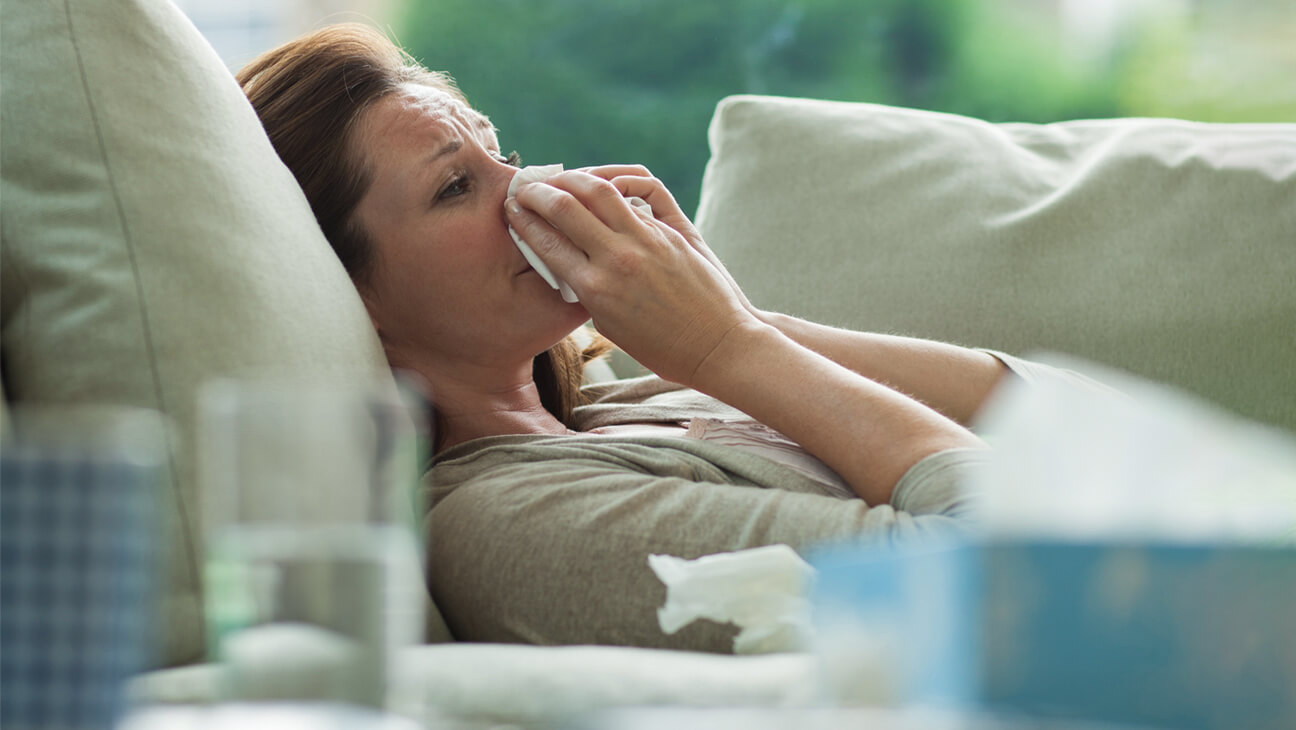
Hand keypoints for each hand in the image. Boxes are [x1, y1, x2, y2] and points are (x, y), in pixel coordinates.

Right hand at [507, 169, 758, 385]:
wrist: (717, 346)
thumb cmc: (662, 347)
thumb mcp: (611, 326)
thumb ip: (587, 289)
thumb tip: (569, 258)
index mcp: (594, 290)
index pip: (547, 241)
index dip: (523, 220)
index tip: (512, 210)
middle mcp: (617, 259)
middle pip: (566, 205)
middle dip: (539, 191)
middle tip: (526, 186)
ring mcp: (647, 241)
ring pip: (601, 188)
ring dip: (573, 176)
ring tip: (561, 177)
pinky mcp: (672, 231)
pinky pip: (639, 192)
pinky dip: (617, 181)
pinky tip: (605, 181)